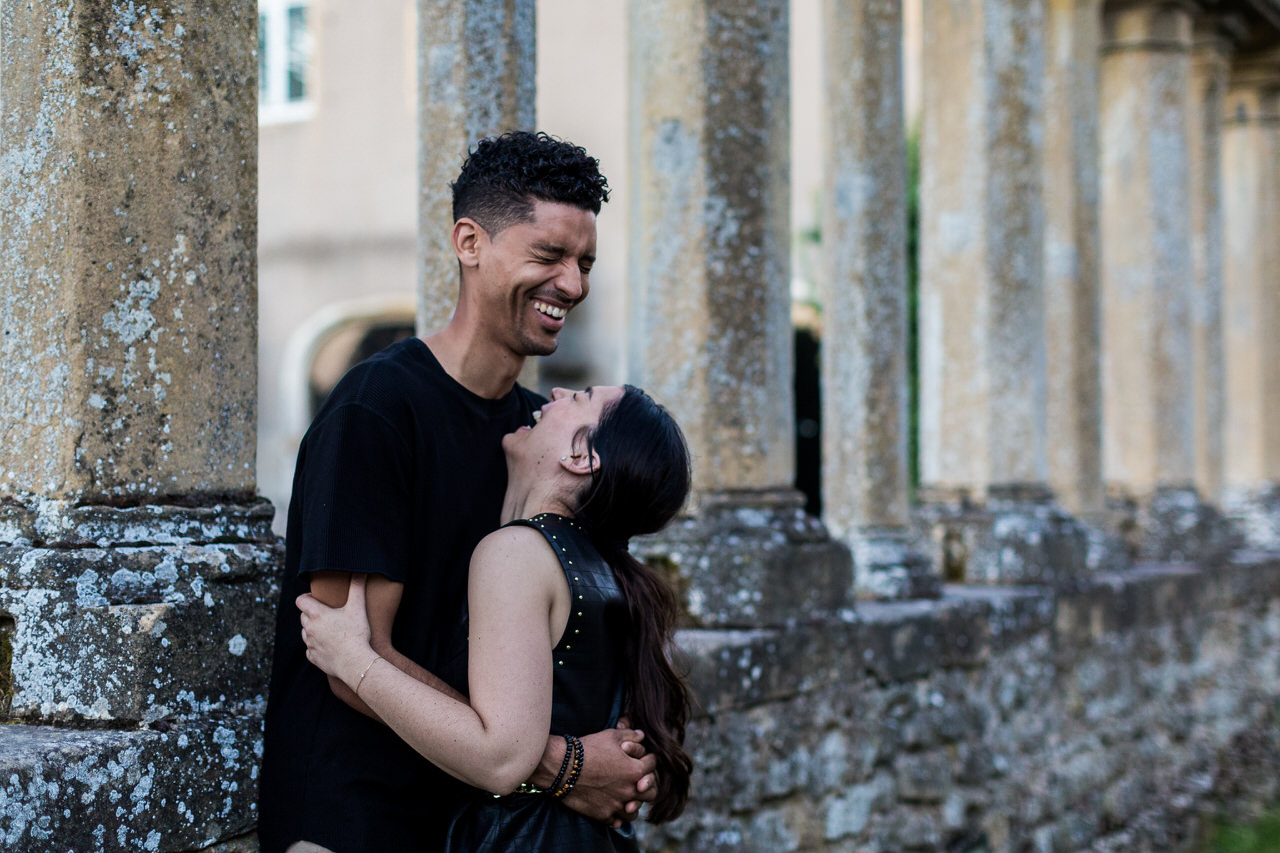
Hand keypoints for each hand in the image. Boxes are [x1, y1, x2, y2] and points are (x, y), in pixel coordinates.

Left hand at [297, 573, 375, 687]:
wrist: (355, 662)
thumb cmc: (356, 633)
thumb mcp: (358, 608)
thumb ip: (357, 587)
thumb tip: (360, 571)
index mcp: (316, 614)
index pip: (300, 601)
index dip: (307, 598)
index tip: (318, 599)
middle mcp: (309, 629)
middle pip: (303, 616)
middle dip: (312, 614)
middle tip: (329, 614)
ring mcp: (310, 644)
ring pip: (306, 633)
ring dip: (314, 630)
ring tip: (330, 630)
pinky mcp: (313, 657)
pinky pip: (311, 649)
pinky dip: (317, 646)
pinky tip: (330, 646)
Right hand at [561, 726, 657, 827]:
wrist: (562, 767)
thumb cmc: (587, 749)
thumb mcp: (611, 736)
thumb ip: (630, 735)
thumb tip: (641, 735)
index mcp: (635, 770)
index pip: (652, 765)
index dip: (649, 758)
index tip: (644, 758)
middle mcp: (629, 790)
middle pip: (650, 794)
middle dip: (647, 785)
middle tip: (639, 781)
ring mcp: (616, 805)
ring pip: (634, 811)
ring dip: (633, 804)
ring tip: (627, 799)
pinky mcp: (603, 815)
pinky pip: (617, 822)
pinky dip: (617, 816)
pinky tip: (612, 808)